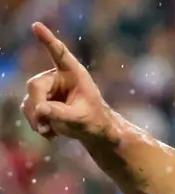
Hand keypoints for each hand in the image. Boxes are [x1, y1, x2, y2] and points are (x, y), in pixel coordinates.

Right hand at [20, 22, 119, 143]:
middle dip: (38, 106)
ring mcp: (46, 88)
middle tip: (45, 126)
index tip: (37, 26)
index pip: (59, 54)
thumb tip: (40, 109)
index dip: (47, 40)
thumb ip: (61, 114)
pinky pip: (28, 110)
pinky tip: (50, 132)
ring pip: (29, 100)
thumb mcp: (80, 119)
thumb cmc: (94, 121)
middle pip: (34, 85)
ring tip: (51, 131)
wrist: (93, 130)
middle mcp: (57, 77)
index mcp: (73, 73)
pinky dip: (36, 123)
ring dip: (37, 119)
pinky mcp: (39, 100)